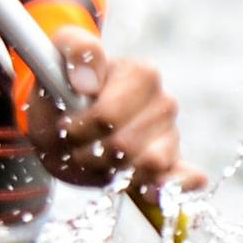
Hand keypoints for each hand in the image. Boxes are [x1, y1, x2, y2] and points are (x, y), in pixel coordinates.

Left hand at [34, 31, 199, 200]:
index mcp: (142, 74)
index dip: (79, 129)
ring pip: (146, 168)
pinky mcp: (173, 164)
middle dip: (90, 153)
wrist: (62, 121)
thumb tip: (88, 82)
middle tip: (75, 144)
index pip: (108, 117)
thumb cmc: (61, 88)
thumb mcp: (56, 57)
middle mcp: (163, 103)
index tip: (65, 125)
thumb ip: (76, 52)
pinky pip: (185, 180)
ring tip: (94, 157)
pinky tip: (150, 190)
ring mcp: (171, 135)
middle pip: (124, 147)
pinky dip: (170, 189)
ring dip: (110, 172)